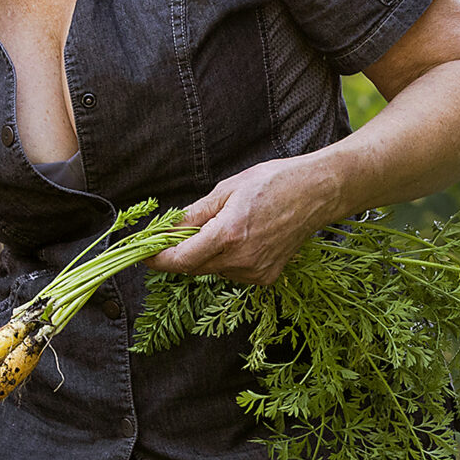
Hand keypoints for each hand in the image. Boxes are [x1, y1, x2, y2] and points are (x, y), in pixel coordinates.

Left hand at [148, 155, 346, 284]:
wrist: (317, 193)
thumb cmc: (274, 182)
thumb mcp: (227, 190)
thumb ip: (194, 215)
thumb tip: (167, 229)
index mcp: (228, 235)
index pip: (180, 259)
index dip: (157, 259)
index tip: (142, 255)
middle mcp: (241, 259)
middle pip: (193, 267)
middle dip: (180, 252)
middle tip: (173, 234)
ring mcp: (256, 271)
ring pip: (213, 269)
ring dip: (206, 254)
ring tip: (225, 225)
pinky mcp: (266, 277)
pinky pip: (233, 272)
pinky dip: (227, 259)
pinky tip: (243, 238)